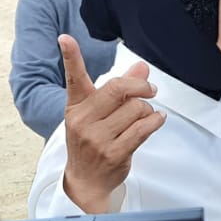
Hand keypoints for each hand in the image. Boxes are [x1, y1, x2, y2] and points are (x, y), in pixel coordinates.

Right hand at [58, 34, 165, 212]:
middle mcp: (83, 120)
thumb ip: (119, 89)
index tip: (64, 38)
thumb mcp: (98, 113)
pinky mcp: (114, 153)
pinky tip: (156, 120)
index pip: (73, 78)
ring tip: (144, 114)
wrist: (86, 181)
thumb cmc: (92, 141)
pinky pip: (143, 128)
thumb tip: (141, 67)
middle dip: (140, 86)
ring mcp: (97, 138)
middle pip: (118, 89)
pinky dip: (155, 121)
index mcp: (76, 106)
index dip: (69, 56)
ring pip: (136, 108)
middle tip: (150, 88)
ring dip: (148, 109)